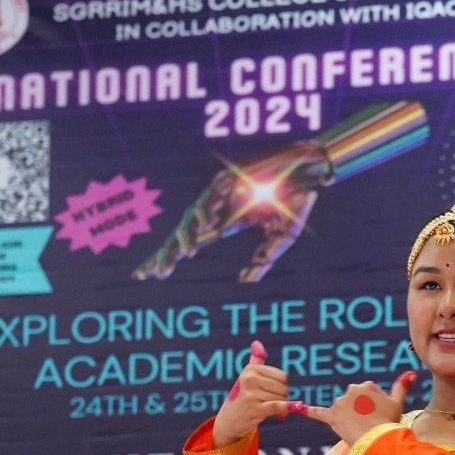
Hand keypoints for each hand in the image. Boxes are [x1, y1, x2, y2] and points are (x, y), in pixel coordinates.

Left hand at [133, 141, 332, 284]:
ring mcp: (220, 193)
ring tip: (184, 256)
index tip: (152, 274)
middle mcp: (217, 208)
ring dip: (186, 237)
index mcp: (226, 222)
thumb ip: (264, 260)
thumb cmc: (296, 202)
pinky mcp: (228, 178)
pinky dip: (205, 211)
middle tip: (147, 274)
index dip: (172, 255)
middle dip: (165, 253)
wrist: (308, 172)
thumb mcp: (281, 239)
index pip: (192, 242)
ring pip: (191, 218)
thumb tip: (244, 282)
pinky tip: (204, 228)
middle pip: (183, 233)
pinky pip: (209, 197)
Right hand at [211, 341, 305, 448]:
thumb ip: (255, 361)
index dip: (283, 387)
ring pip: (281, 398)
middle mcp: (250, 379)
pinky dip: (285, 409)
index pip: (282, 376)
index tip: (275, 394)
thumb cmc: (241, 397)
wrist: (228, 421)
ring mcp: (251, 393)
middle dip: (283, 398)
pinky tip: (284, 415)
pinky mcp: (255, 408)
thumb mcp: (247, 377)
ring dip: (281, 408)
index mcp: (251, 369)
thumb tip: (257, 343)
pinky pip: (277, 406)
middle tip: (273, 405)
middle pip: (283, 388)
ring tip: (269, 411)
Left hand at [303, 373, 417, 447]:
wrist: (378, 441)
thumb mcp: (398, 403)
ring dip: (348, 417)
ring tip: (359, 429)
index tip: (379, 416)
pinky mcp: (331, 418)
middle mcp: (350, 390)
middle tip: (370, 424)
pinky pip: (317, 413)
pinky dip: (308, 411)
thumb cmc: (389, 422)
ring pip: (341, 409)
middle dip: (360, 412)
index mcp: (365, 385)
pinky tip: (297, 408)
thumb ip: (402, 386)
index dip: (374, 407)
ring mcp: (339, 404)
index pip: (367, 394)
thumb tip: (412, 372)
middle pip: (353, 401)